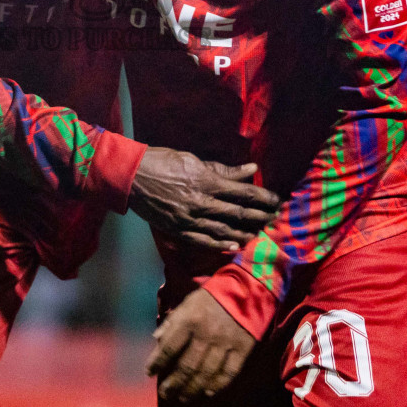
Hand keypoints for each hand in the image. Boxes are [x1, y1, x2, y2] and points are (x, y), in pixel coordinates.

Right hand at [129, 148, 279, 252]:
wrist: (131, 177)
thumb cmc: (162, 162)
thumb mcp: (193, 160)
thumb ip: (223, 169)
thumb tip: (250, 170)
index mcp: (205, 181)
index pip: (243, 192)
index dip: (263, 197)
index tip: (276, 200)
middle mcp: (200, 202)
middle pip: (237, 213)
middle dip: (259, 216)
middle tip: (274, 217)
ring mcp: (189, 219)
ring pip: (223, 230)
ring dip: (244, 232)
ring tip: (258, 232)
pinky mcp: (178, 230)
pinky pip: (203, 241)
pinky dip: (220, 244)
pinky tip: (234, 246)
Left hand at [148, 288, 255, 402]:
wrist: (247, 288)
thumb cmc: (212, 297)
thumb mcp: (188, 302)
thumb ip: (172, 321)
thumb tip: (156, 339)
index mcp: (190, 319)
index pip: (169, 346)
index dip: (157, 362)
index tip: (149, 372)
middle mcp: (206, 333)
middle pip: (187, 365)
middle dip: (174, 383)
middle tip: (166, 393)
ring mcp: (225, 342)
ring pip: (206, 373)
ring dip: (193, 388)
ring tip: (184, 397)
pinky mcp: (242, 348)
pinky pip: (229, 372)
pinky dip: (218, 384)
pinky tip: (208, 392)